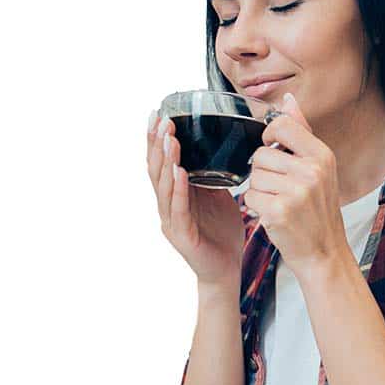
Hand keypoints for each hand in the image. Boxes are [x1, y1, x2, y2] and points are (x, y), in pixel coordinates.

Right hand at [146, 111, 243, 287]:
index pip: (161, 163)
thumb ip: (211, 177)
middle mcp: (168, 206)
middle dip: (157, 143)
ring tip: (170, 139)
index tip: (158, 114)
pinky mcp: (182, 235)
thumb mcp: (218, 197)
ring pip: (163, 186)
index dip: (157, 140)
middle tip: (160, 119)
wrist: (227, 269)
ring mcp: (172, 221)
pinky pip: (178, 209)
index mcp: (176, 195)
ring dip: (167, 161)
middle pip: (156, 170)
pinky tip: (180, 172)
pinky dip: (178, 189)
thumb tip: (217, 149)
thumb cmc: (222, 233)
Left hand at [244, 93, 346, 278]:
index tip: (273, 149)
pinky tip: (274, 214)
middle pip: (261, 153)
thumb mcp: (319, 167)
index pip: (281, 125)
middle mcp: (311, 171)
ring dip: (259, 190)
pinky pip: (250, 196)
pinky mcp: (279, 211)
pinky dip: (256, 207)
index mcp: (322, 155)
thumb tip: (288, 99)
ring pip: (253, 176)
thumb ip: (301, 131)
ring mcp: (296, 192)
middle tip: (281, 188)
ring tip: (279, 202)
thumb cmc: (319, 210)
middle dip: (263, 171)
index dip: (268, 136)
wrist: (324, 252)